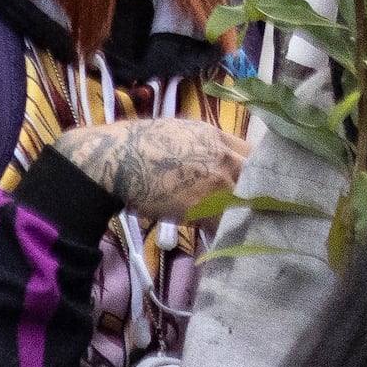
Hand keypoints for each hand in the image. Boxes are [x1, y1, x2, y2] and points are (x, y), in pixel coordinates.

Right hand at [55, 115, 244, 224]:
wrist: (109, 160)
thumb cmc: (130, 144)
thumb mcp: (172, 133)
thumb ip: (198, 145)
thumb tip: (208, 163)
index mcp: (212, 135)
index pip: (254, 153)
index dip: (256, 171)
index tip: (255, 183)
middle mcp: (220, 156)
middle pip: (257, 179)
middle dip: (257, 194)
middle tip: (254, 208)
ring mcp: (214, 181)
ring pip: (243, 202)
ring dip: (240, 214)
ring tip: (237, 225)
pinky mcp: (202, 205)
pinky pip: (222, 222)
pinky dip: (221, 229)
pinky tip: (214, 233)